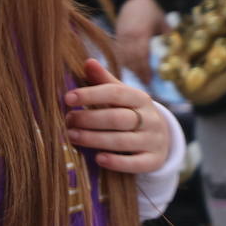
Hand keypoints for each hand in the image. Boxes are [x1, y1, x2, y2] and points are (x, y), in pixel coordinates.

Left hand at [65, 59, 171, 174]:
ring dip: (95, 139)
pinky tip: (98, 159)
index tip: (67, 98)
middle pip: (118, 118)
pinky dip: (117, 162)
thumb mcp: (120, 94)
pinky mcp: (154, 161)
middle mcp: (150, 119)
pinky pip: (136, 163)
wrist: (158, 137)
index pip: (115, 93)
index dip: (90, 95)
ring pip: (123, 141)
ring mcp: (153, 141)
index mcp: (140, 98)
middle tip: (68, 120)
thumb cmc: (129, 111)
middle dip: (89, 119)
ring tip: (72, 136)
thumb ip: (103, 80)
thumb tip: (88, 62)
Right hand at [114, 0, 167, 82]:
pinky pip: (119, 51)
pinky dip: (124, 60)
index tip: (150, 81)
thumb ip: (168, 37)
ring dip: (130, 68)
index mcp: (140, 33)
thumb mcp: (163, 21)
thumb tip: (176, 54)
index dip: (145, 70)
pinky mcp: (116, 34)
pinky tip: (130, 68)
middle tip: (145, 84)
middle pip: (131, 59)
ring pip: (123, 56)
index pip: (141, 56)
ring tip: (138, 79)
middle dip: (138, 72)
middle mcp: (128, 36)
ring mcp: (121, 35)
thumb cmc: (151, 9)